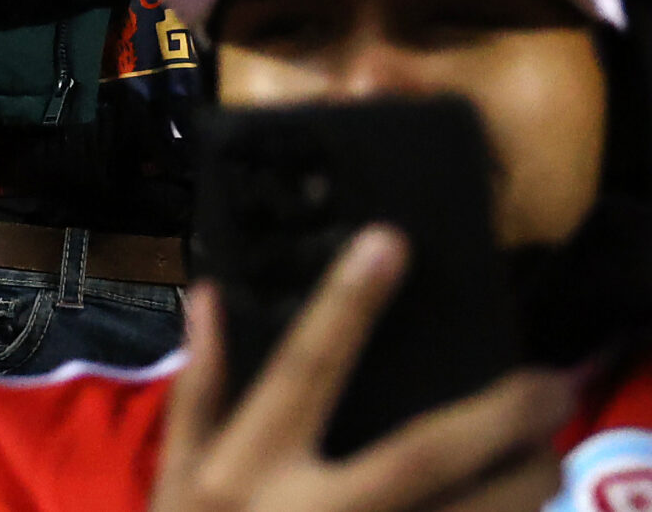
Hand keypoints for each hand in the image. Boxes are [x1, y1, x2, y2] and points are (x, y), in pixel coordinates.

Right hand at [151, 229, 568, 511]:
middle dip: (495, 414)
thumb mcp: (174, 479)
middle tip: (549, 380)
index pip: (306, 367)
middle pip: (424, 454)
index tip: (391, 243)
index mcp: (252, 468)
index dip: (348, 304)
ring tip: (551, 448)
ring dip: (526, 484)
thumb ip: (199, 391)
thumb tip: (208, 296)